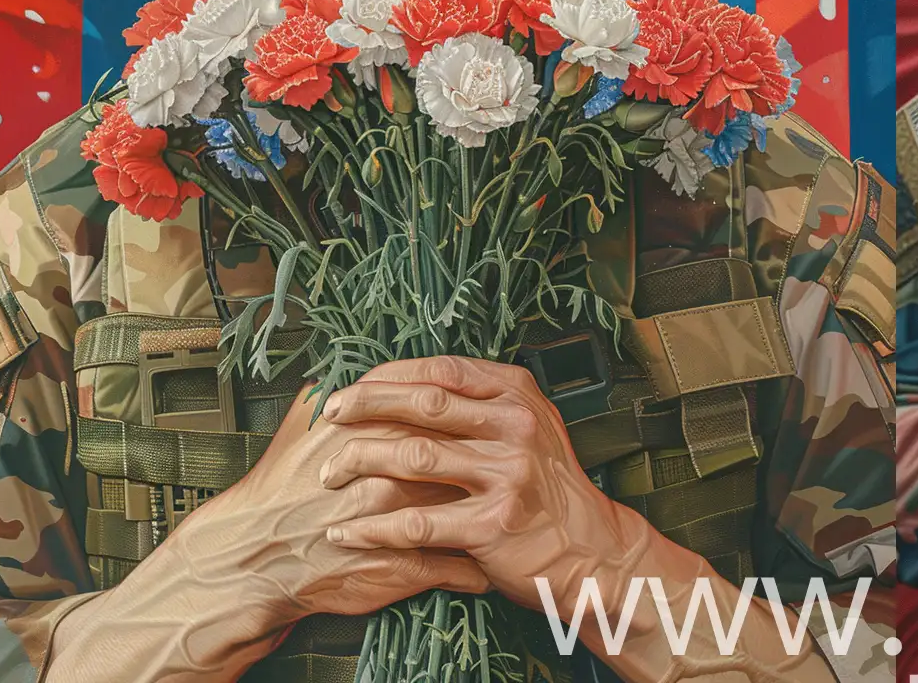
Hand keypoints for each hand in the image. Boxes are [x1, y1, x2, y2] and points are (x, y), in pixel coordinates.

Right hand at [165, 385, 486, 631]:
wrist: (252, 557)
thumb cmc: (279, 486)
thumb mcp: (304, 418)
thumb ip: (342, 384)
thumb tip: (368, 364)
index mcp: (379, 431)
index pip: (444, 410)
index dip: (470, 412)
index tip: (489, 414)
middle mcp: (397, 473)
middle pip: (466, 456)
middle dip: (495, 457)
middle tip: (516, 457)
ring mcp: (403, 523)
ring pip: (472, 509)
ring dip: (499, 510)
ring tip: (517, 508)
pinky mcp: (402, 569)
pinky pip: (458, 568)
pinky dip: (482, 567)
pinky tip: (495, 565)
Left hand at [317, 356, 646, 615]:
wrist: (588, 547)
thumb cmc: (547, 484)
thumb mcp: (529, 423)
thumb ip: (484, 400)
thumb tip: (414, 381)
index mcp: (518, 394)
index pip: (443, 370)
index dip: (390, 375)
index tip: (353, 386)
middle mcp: (514, 426)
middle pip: (424, 404)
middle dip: (367, 405)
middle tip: (330, 415)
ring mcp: (505, 475)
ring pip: (414, 457)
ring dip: (362, 461)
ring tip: (329, 472)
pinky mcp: (492, 525)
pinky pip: (417, 523)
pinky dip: (374, 527)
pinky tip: (346, 531)